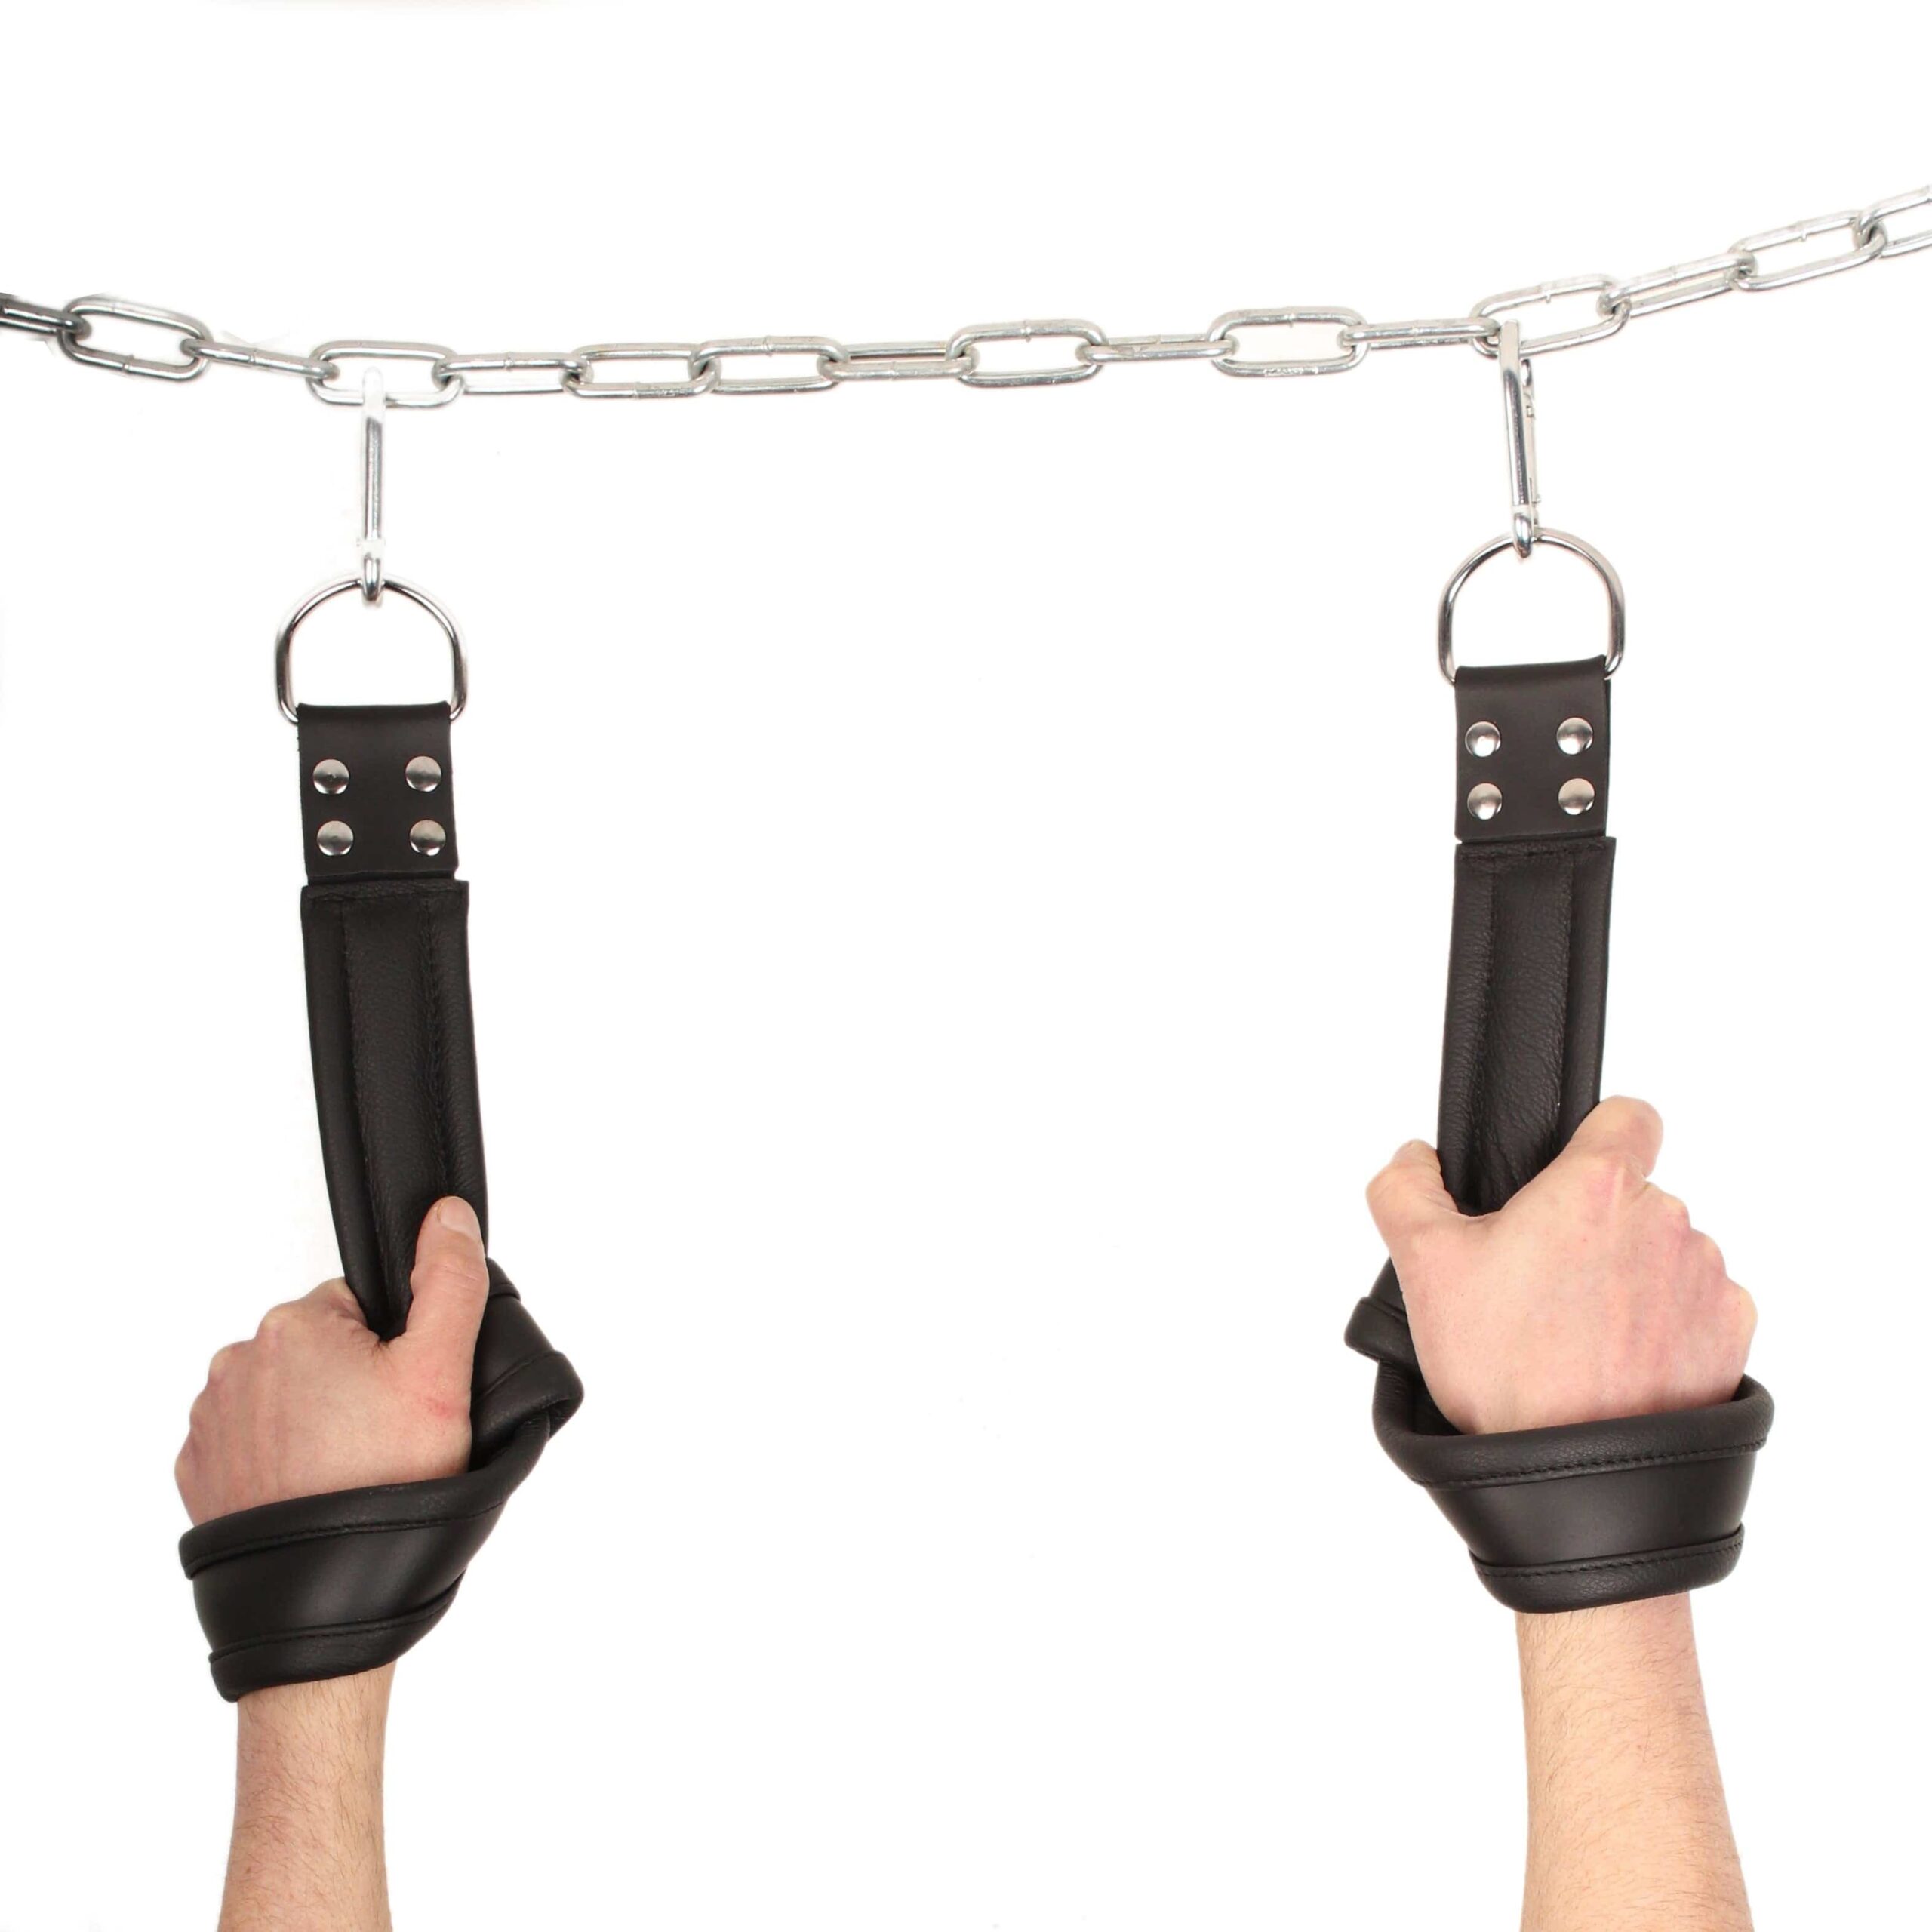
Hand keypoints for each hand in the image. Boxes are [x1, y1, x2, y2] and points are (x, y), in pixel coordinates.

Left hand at [176, 1198, 489, 1523]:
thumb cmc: (385, 1488)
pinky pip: (251, 1444)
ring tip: (351, 1471)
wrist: (326, 1598)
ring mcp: (211, 1422)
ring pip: (286, 1398)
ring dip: (316, 1421)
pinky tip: (313, 1490)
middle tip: (386, 1440)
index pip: (359, 1308)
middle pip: (322, 1351)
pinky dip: (282, 1461)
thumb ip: (450, 1282)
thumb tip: (447, 1215)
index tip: (405, 1399)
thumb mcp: (442, 1375)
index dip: (396, 1352)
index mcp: (295, 1326)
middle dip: (354, 1384)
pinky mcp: (200, 1473)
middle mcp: (237, 1364)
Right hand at [1365, 1097, 1755, 1435]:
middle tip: (1542, 1288)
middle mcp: (1666, 1220)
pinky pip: (1697, 1309)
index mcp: (1596, 1186)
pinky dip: (1664, 1328)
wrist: (1577, 1479)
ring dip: (1630, 1281)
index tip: (1569, 1179)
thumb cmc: (1505, 1371)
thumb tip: (1416, 1159)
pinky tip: (1619, 1364)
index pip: (1629, 1116)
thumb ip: (1406, 1190)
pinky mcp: (1731, 1335)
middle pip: (1633, 1199)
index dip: (1599, 1136)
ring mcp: (1708, 1279)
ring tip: (1578, 1338)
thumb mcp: (1422, 1268)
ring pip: (1665, 1255)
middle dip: (1592, 1231)